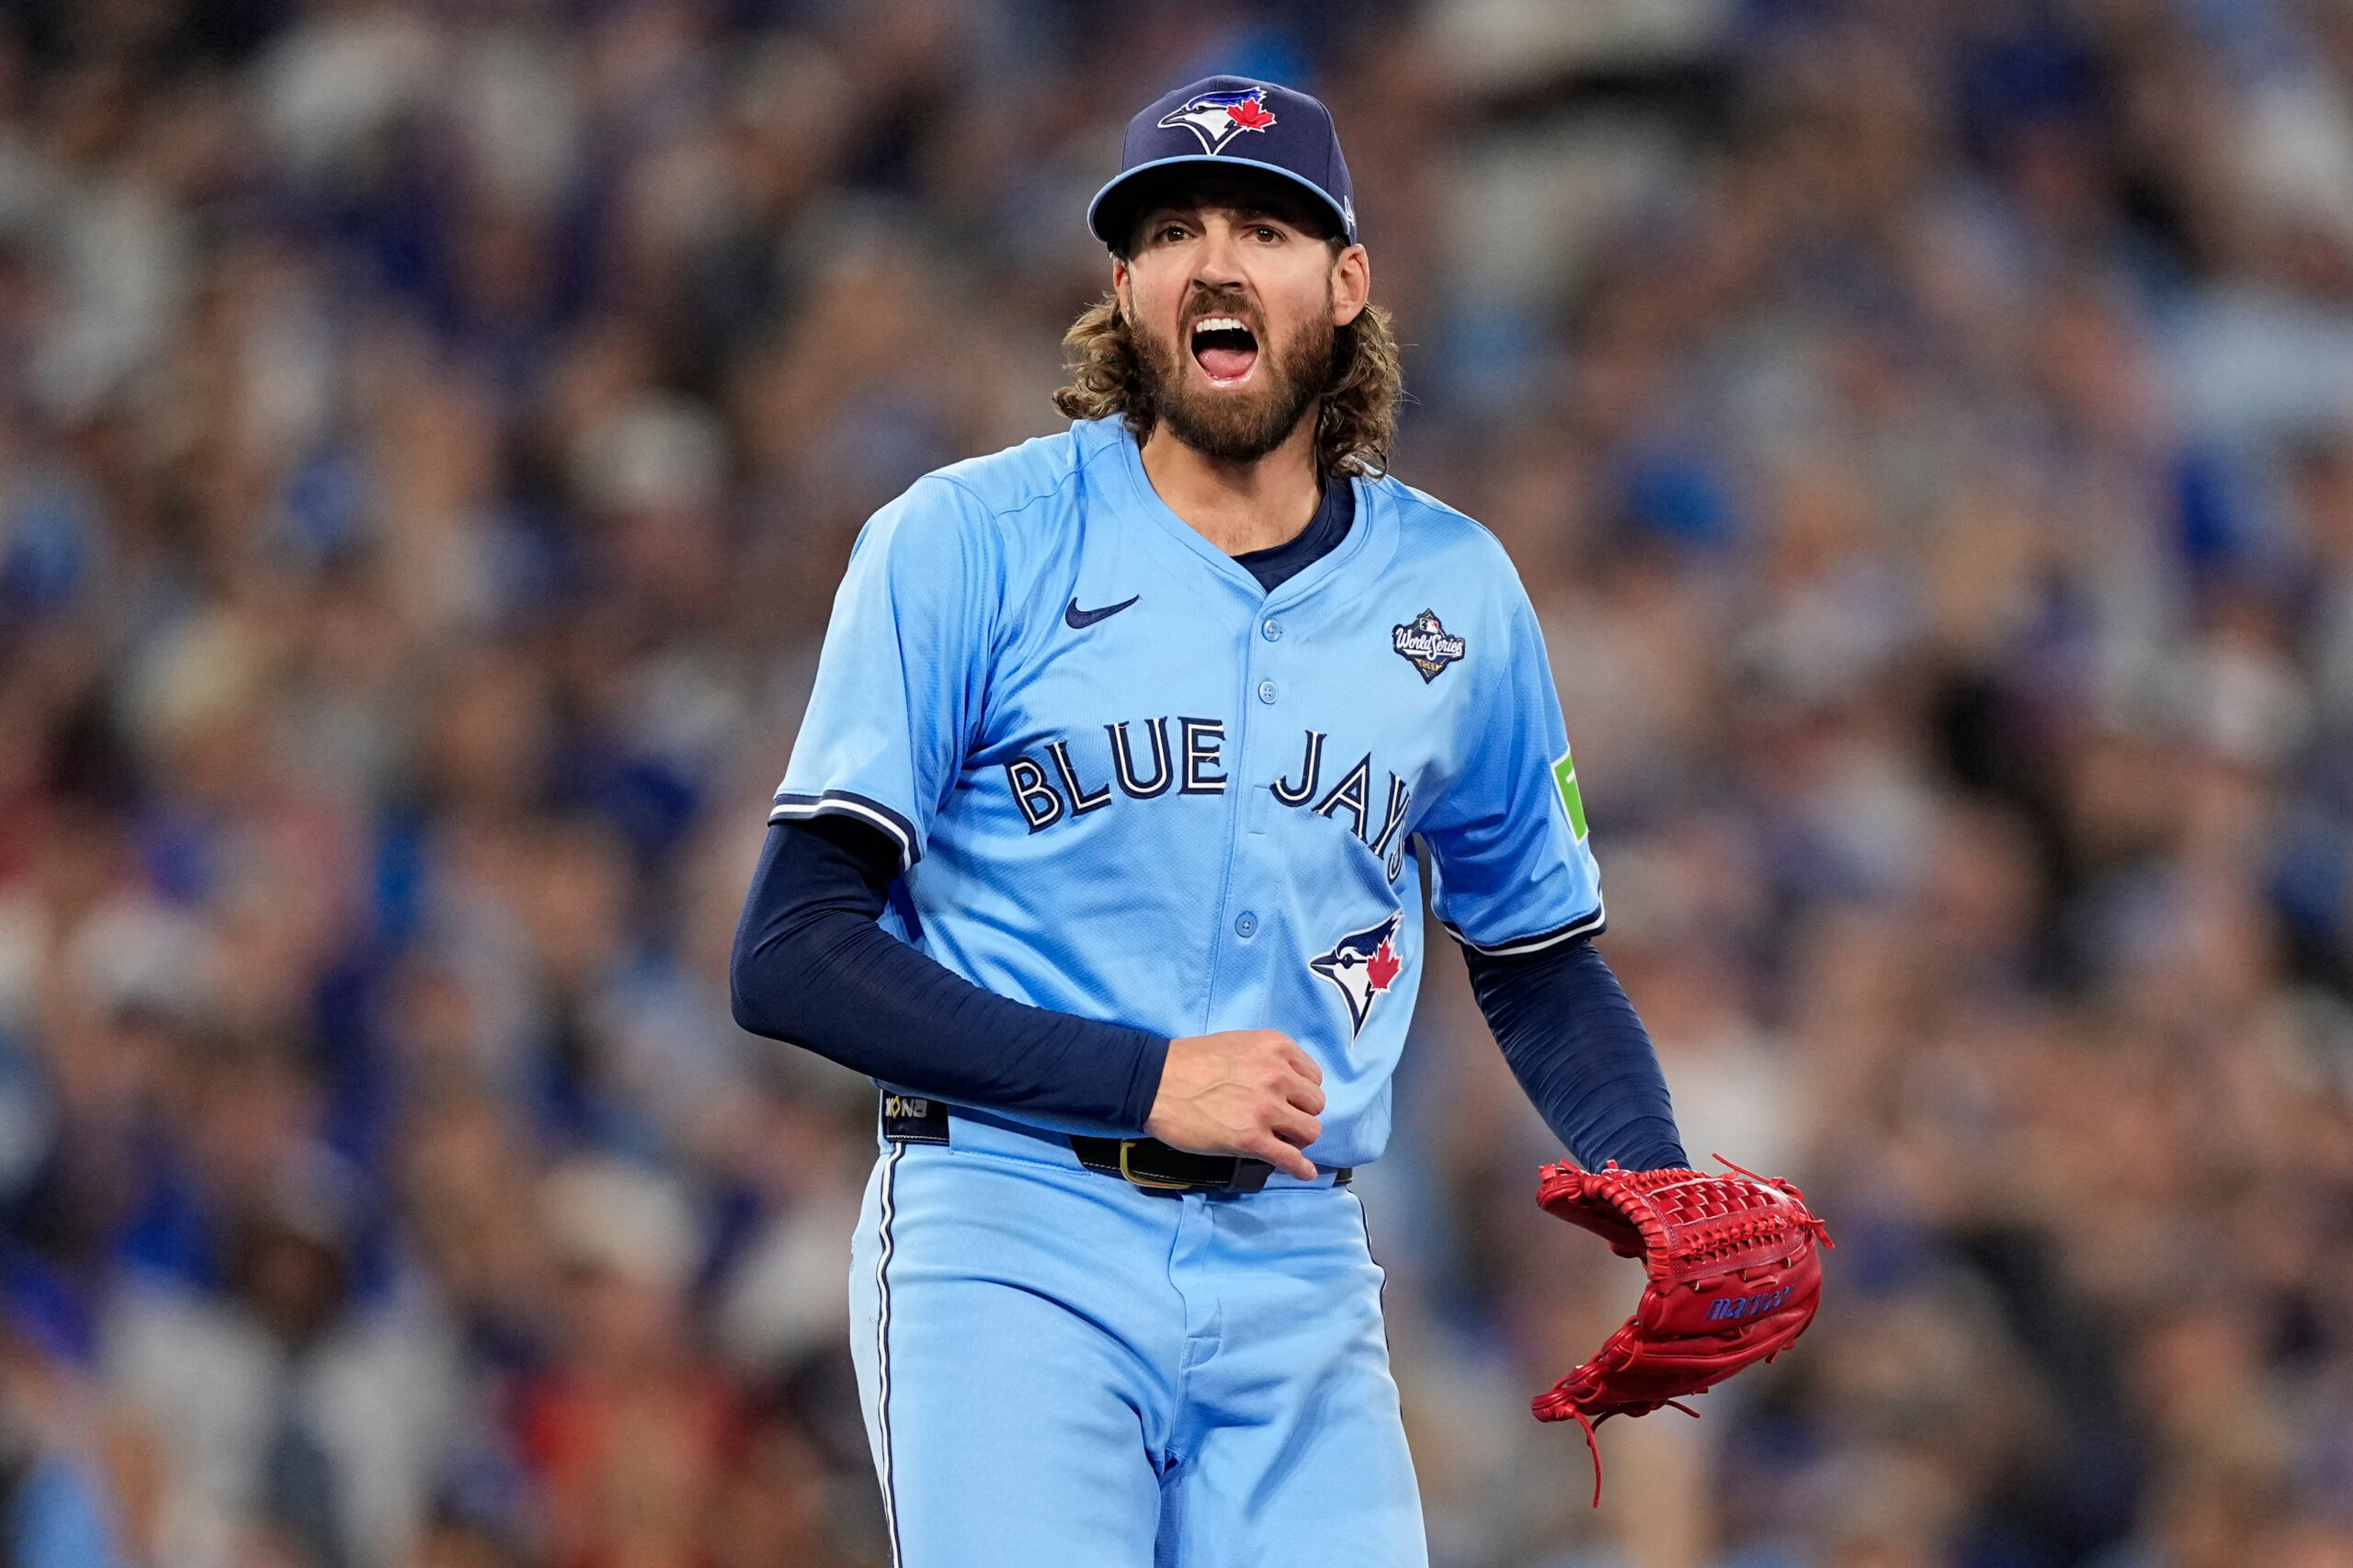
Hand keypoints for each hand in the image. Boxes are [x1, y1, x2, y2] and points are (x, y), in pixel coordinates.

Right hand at [1146, 1030, 1324, 1180]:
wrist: (1154, 1083)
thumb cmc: (1188, 1061)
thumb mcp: (1237, 1044)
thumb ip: (1265, 1060)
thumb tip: (1281, 1083)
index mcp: (1276, 1047)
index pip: (1313, 1077)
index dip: (1301, 1091)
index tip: (1289, 1100)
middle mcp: (1278, 1075)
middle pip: (1315, 1104)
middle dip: (1301, 1114)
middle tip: (1283, 1121)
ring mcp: (1266, 1108)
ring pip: (1310, 1131)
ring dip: (1298, 1138)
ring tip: (1283, 1141)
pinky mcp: (1252, 1139)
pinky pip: (1290, 1159)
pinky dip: (1301, 1168)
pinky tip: (1303, 1172)